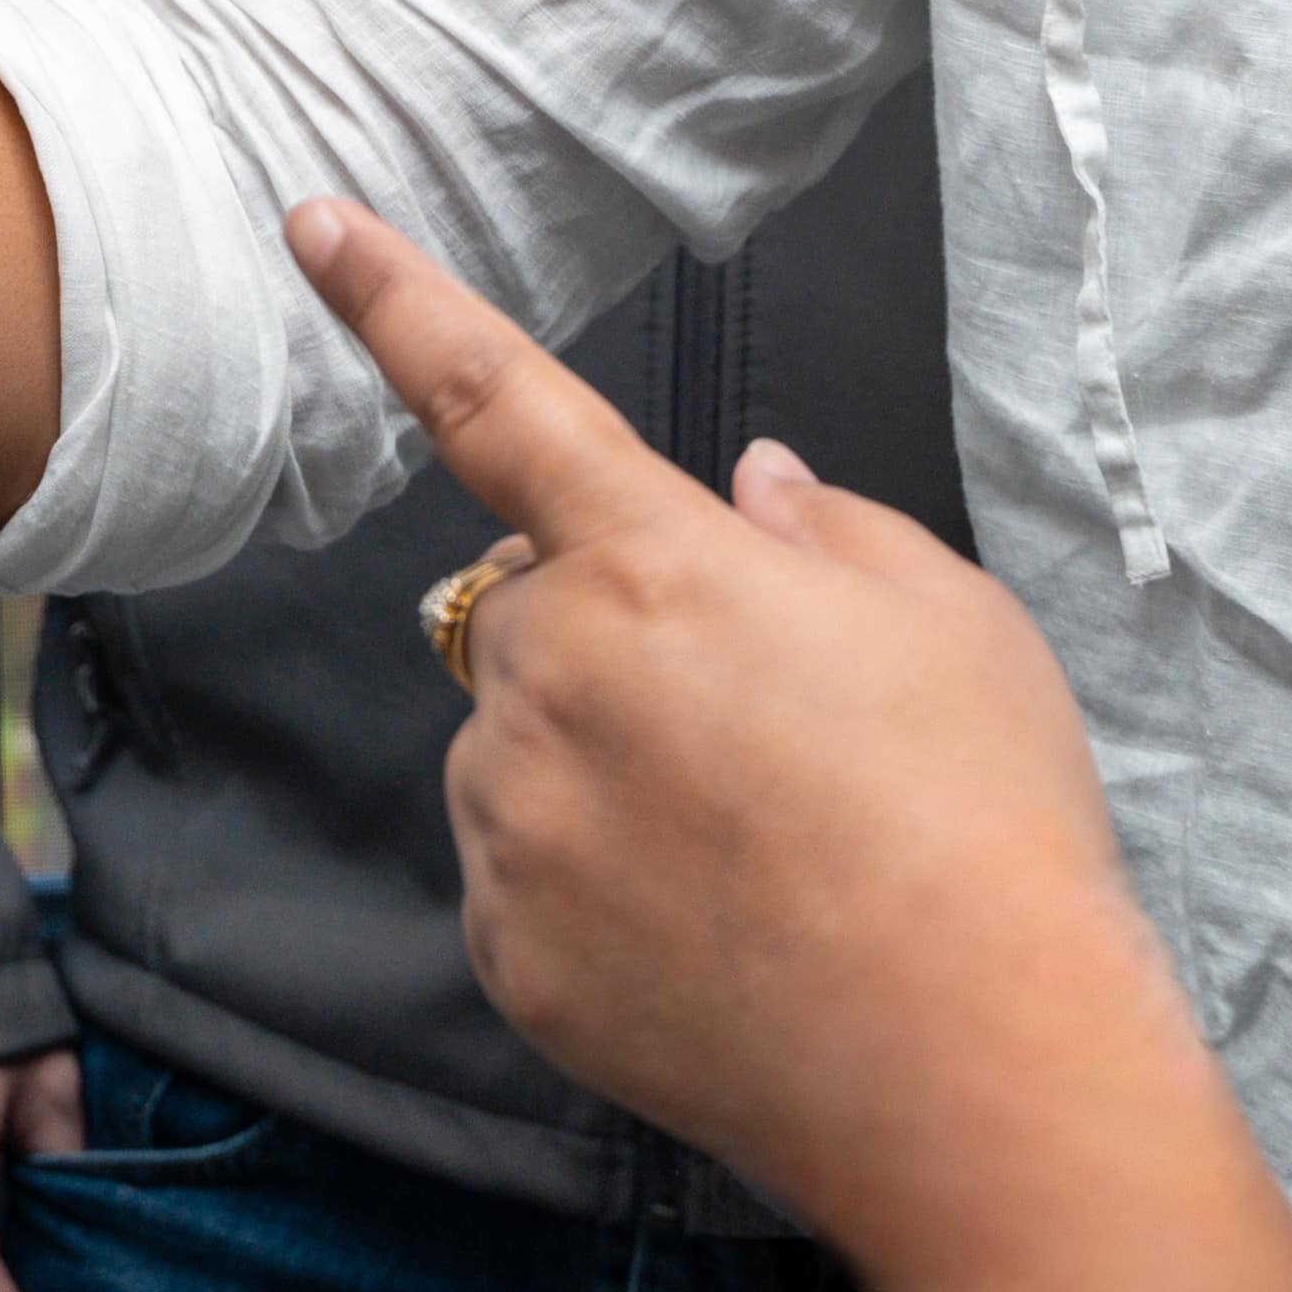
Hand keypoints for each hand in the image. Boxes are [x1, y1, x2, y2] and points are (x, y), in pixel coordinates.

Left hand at [288, 206, 1291, 1291]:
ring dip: (595, 761)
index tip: (307, 217)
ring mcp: (517, 824)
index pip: (493, 396)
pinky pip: (521, 875)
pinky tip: (712, 930)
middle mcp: (555, 678)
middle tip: (751, 717)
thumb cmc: (984, 825)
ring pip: (517, 744)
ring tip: (755, 844)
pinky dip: (591, 885)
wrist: (977, 1075)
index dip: (393, 299)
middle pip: (525, 603)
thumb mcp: (949, 619)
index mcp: (660, 562)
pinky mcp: (508, 953)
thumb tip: (753, 496)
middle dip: (604, 624)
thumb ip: (825, 531)